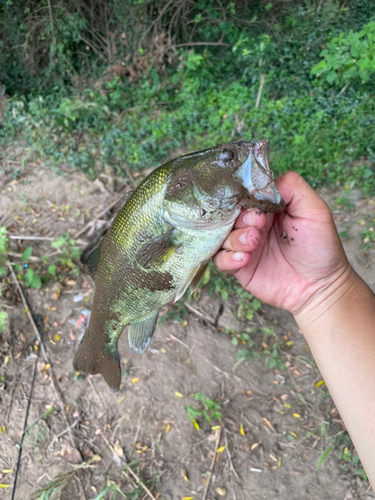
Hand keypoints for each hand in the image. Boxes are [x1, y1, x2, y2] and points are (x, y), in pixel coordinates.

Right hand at [213, 171, 350, 314]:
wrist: (320, 286)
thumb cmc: (321, 247)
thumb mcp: (315, 209)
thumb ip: (293, 188)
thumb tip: (265, 182)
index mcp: (268, 208)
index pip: (245, 195)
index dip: (246, 199)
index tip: (259, 210)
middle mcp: (253, 225)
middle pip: (229, 214)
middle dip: (240, 219)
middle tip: (257, 227)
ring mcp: (245, 246)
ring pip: (222, 235)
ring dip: (235, 238)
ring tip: (253, 244)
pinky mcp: (239, 267)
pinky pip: (220, 259)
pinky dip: (227, 258)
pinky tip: (244, 260)